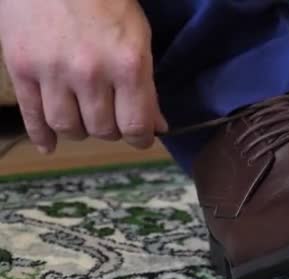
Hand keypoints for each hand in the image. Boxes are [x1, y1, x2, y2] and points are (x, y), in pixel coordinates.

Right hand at [0, 0, 166, 153]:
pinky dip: (41, 136)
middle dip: (111, 130)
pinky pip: (31, 116)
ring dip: (80, 130)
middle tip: (112, 118)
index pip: (136, 126)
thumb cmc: (107, 0)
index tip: (141, 137)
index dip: (141, 138)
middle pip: (103, 130)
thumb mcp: (139, 39)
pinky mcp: (21, 68)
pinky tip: (49, 144)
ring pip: (68, 128)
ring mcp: (52, 71)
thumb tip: (156, 126)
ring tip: (84, 119)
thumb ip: (147, 86)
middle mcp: (90, 73)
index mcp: (128, 65)